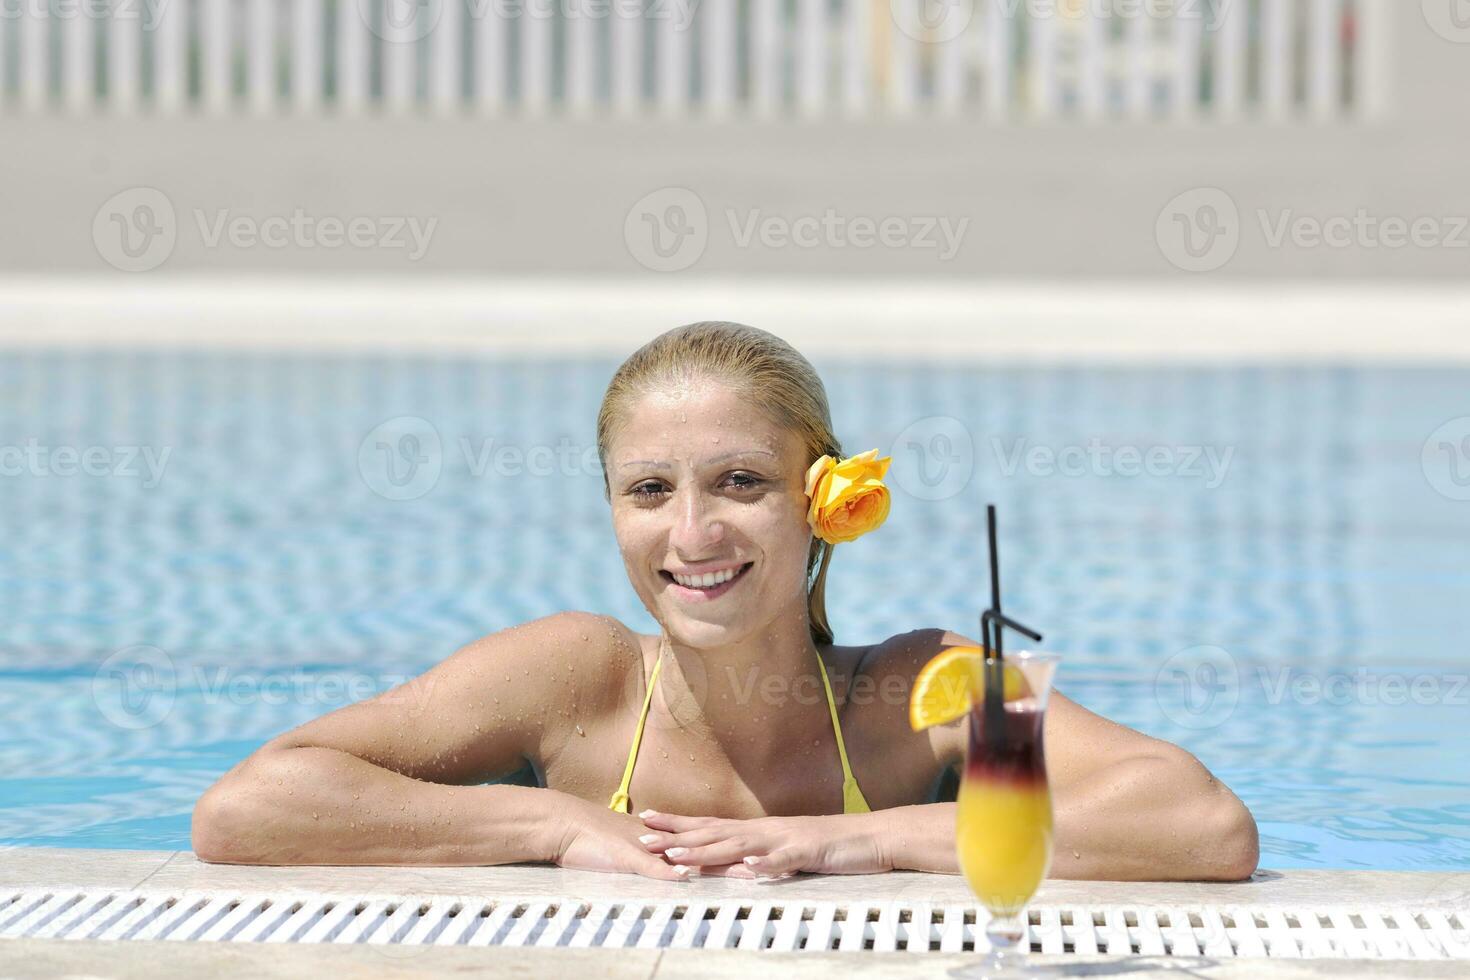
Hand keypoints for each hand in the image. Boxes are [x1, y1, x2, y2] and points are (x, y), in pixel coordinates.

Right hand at [551, 797, 754, 880]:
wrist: (563, 824)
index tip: (760, 857)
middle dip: (737, 857)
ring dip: (714, 863)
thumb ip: (650, 858)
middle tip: (769, 862)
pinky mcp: (626, 855)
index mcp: (664, 841)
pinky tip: (685, 875)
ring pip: (686, 855)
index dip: (732, 851)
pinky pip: (650, 865)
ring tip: (744, 871)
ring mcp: (645, 847)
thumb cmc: (592, 839)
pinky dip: (666, 870)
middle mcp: (660, 841)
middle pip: (706, 848)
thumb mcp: (628, 852)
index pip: (705, 846)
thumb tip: (672, 866)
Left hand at [636, 809, 892, 877]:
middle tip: (641, 837)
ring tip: (676, 855)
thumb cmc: (829, 846)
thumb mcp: (786, 855)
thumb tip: (734, 868)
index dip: (678, 825)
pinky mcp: (807, 853)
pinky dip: (765, 865)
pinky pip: (784, 860)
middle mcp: (765, 831)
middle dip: (676, 836)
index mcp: (759, 831)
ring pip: (739, 845)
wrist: (871, 836)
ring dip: (706, 850)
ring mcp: (785, 840)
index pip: (710, 825)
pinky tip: (748, 869)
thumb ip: (760, 860)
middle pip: (714, 832)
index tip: (646, 821)